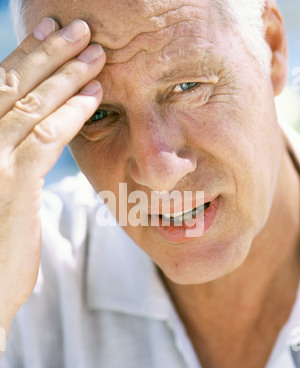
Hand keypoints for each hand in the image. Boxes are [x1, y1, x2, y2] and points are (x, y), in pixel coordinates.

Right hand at [0, 18, 104, 334]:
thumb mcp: (2, 196)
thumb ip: (16, 163)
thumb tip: (37, 139)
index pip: (1, 89)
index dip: (26, 58)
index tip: (51, 35)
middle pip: (12, 85)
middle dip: (47, 52)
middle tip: (77, 26)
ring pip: (30, 105)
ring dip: (65, 74)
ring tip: (93, 50)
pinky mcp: (11, 186)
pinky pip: (46, 138)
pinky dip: (70, 113)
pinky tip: (94, 96)